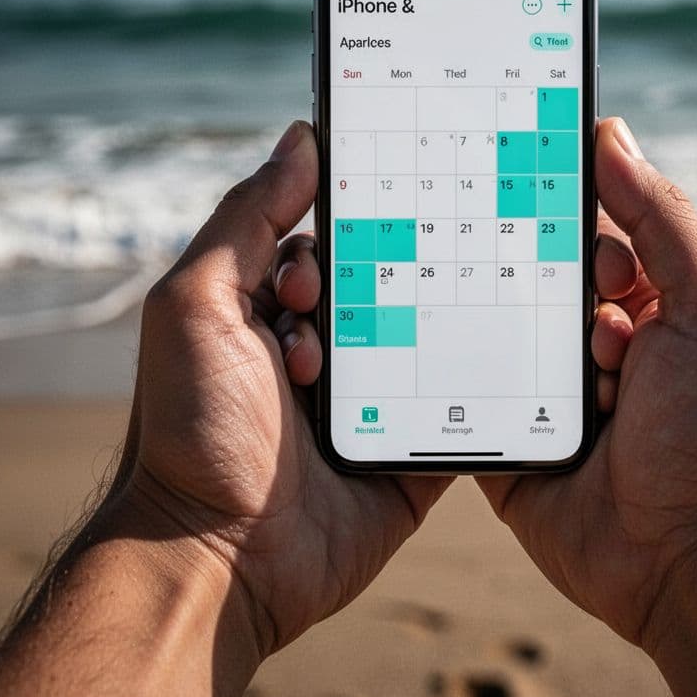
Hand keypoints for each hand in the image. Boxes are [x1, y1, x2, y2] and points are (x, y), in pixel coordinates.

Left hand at [115, 121, 451, 656]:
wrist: (219, 559)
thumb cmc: (195, 424)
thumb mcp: (196, 302)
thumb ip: (247, 218)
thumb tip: (300, 137)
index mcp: (275, 311)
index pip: (330, 244)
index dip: (343, 228)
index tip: (355, 227)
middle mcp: (329, 351)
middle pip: (389, 284)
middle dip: (394, 274)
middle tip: (382, 288)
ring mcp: (375, 401)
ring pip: (431, 335)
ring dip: (432, 326)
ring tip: (412, 334)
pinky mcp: (413, 450)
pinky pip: (460, 405)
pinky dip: (478, 380)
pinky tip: (501, 349)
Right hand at [479, 117, 696, 648]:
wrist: (688, 561)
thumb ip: (666, 223)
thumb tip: (611, 136)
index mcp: (639, 300)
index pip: (581, 229)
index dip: (552, 200)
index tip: (505, 163)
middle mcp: (585, 338)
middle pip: (524, 274)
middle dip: (500, 255)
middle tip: (451, 218)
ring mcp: (540, 388)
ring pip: (485, 326)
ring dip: (467, 311)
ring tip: (429, 278)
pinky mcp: (503, 436)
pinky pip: (459, 390)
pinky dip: (438, 369)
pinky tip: (401, 335)